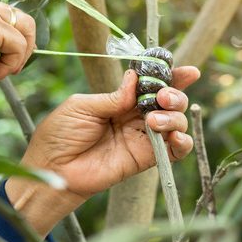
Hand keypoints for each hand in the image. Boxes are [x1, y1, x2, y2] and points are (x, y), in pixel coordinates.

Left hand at [5, 66, 199, 236]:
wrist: (52, 170)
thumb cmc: (59, 136)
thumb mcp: (83, 106)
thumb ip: (114, 96)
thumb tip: (135, 78)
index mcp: (120, 101)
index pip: (151, 85)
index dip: (171, 77)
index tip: (188, 71)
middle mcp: (135, 117)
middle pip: (169, 101)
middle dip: (174, 94)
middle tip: (163, 96)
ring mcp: (142, 138)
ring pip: (176, 122)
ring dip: (175, 116)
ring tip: (155, 118)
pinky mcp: (145, 159)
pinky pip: (174, 150)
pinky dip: (183, 141)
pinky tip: (174, 136)